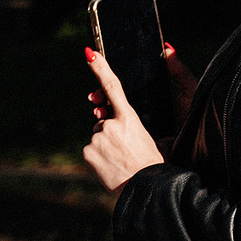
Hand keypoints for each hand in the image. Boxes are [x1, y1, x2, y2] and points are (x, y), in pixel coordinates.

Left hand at [84, 48, 166, 194]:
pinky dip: (98, 155)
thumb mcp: (145, 135)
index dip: (101, 69)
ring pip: (97, 135)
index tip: (89, 53)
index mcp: (129, 118)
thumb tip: (100, 117)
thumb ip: (124, 123)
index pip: (113, 87)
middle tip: (126, 147)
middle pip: (103, 120)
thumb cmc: (152, 161)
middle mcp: (110, 125)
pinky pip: (90, 148)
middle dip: (110, 130)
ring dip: (105, 144)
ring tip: (120, 158)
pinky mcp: (87, 151)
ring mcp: (97, 138)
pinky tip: (110, 164)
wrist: (147, 187)